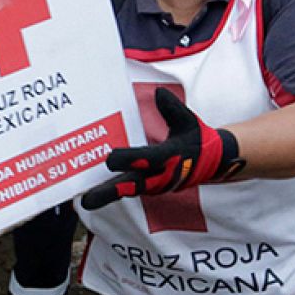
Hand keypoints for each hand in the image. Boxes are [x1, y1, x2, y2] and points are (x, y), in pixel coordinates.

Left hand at [82, 88, 244, 209]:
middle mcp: (159, 175)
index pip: (147, 159)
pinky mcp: (146, 187)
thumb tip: (160, 94)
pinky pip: (126, 190)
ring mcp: (152, 184)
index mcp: (170, 157)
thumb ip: (173, 109)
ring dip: (105, 195)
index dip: (129, 159)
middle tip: (88, 200)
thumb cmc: (195, 138)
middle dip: (109, 192)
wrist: (210, 163)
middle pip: (131, 185)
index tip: (110, 158)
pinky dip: (109, 192)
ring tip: (84, 200)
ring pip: (126, 191)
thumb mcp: (189, 121)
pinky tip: (90, 193)